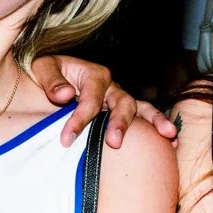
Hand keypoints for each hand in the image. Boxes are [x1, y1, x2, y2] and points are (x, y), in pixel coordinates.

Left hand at [28, 54, 176, 146]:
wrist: (52, 74)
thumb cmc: (47, 72)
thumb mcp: (42, 68)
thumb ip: (52, 80)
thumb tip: (64, 95)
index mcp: (93, 74)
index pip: (90, 100)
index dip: (79, 120)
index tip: (66, 140)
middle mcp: (111, 86)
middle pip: (122, 102)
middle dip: (119, 123)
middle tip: (113, 143)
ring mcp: (119, 98)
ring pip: (140, 108)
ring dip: (154, 122)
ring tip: (167, 136)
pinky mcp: (123, 110)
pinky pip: (144, 117)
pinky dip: (158, 127)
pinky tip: (170, 144)